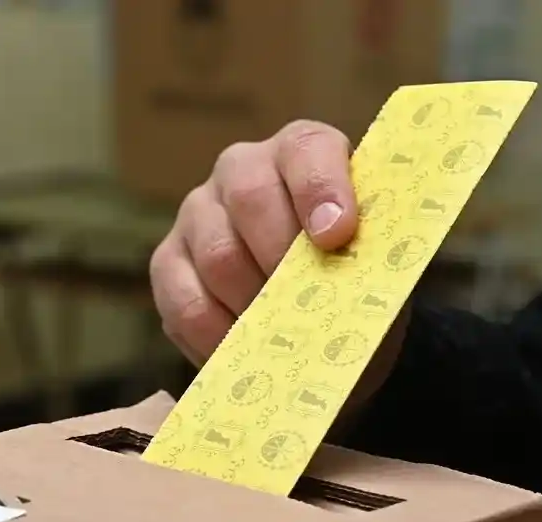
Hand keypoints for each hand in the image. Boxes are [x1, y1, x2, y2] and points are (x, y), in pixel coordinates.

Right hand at [150, 120, 409, 407]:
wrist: (314, 313)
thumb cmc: (349, 276)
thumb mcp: (373, 261)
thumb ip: (370, 256)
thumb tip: (352, 282)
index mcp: (301, 152)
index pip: (306, 151)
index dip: (321, 189)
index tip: (337, 236)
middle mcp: (241, 170)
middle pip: (250, 197)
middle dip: (282, 254)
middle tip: (306, 300)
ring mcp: (197, 213)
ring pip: (216, 254)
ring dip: (254, 302)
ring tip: (283, 332)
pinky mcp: (168, 263)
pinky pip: (184, 301)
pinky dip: (219, 335)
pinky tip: (246, 351)